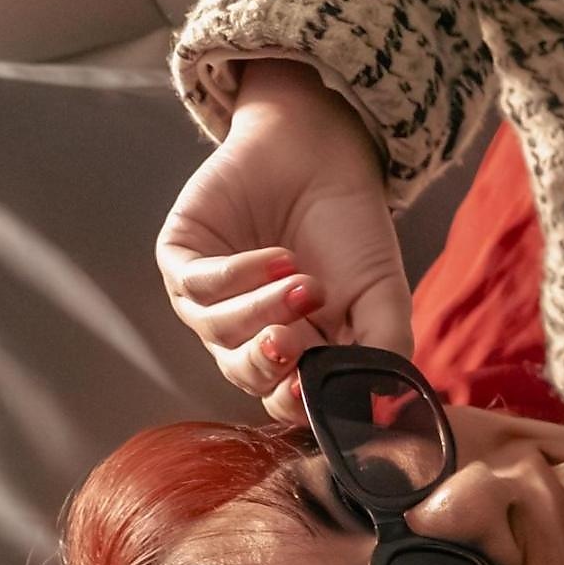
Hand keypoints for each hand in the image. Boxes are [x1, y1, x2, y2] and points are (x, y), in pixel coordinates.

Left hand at [159, 60, 413, 417]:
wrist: (321, 152)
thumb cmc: (351, 228)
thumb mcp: (383, 297)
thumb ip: (382, 353)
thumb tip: (381, 411)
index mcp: (294, 353)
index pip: (283, 398)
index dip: (293, 401)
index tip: (310, 387)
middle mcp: (245, 333)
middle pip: (243, 372)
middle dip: (267, 361)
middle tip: (292, 341)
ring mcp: (208, 298)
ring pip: (218, 330)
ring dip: (262, 311)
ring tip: (304, 281)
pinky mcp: (180, 256)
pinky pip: (198, 285)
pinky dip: (239, 276)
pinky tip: (277, 257)